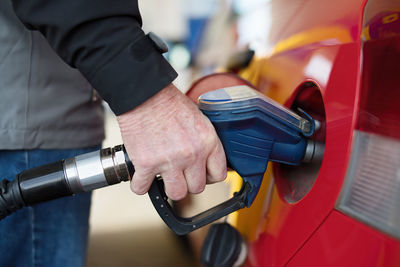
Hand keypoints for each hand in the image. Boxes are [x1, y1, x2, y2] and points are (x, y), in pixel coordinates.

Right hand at [117, 84, 226, 199]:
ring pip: (176, 193)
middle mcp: (192, 155)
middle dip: (188, 181)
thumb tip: (209, 160)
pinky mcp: (146, 164)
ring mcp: (169, 161)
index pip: (218, 175)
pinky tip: (142, 175)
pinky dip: (140, 184)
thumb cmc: (169, 103)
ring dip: (168, 186)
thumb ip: (205, 141)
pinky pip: (142, 188)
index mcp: (208, 142)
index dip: (209, 176)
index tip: (201, 174)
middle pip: (197, 188)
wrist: (144, 94)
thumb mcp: (199, 118)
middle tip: (179, 172)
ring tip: (163, 175)